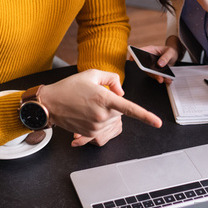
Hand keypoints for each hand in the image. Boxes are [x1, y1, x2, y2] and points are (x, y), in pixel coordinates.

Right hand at [39, 69, 161, 144]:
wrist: (50, 103)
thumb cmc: (70, 87)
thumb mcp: (92, 73)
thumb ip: (113, 78)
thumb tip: (122, 92)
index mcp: (104, 98)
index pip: (129, 108)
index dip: (146, 116)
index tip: (157, 123)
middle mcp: (101, 115)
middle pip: (120, 112)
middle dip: (113, 105)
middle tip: (96, 97)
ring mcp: (96, 126)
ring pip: (112, 120)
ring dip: (105, 113)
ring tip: (88, 105)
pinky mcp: (90, 133)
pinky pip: (102, 128)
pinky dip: (98, 121)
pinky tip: (85, 114)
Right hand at [129, 43, 178, 83]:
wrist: (174, 56)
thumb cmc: (170, 51)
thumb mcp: (170, 52)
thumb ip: (165, 57)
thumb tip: (160, 64)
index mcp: (150, 50)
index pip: (140, 52)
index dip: (134, 55)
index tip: (132, 59)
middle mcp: (149, 58)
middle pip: (145, 66)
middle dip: (151, 72)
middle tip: (158, 77)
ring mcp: (151, 65)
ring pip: (150, 73)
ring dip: (157, 77)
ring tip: (164, 79)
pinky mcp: (155, 71)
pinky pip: (156, 76)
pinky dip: (161, 79)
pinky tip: (167, 80)